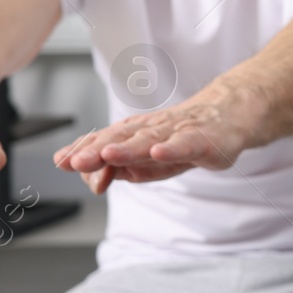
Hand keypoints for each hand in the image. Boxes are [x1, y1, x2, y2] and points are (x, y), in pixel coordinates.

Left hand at [53, 81, 263, 194]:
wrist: (232, 114)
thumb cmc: (189, 136)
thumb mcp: (153, 158)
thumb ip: (125, 168)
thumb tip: (96, 179)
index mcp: (138, 134)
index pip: (106, 141)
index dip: (84, 150)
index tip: (61, 161)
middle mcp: (154, 129)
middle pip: (122, 139)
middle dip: (96, 150)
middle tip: (73, 161)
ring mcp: (179, 132)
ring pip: (150, 139)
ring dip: (128, 148)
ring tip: (108, 155)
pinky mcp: (205, 139)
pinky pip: (186, 143)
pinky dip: (172, 147)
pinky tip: (159, 152)